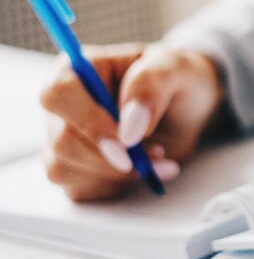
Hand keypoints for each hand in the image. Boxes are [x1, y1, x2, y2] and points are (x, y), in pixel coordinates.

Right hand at [40, 43, 224, 201]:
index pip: (59, 95)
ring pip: (65, 169)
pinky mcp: (74, 167)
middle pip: (61, 141)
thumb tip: (128, 128)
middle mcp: (64, 105)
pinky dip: (115, 186)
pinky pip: (78, 188)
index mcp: (79, 69)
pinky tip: (142, 170)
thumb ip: (150, 87)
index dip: (89, 122)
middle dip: (111, 158)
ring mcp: (64, 138)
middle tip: (157, 153)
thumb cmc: (177, 80)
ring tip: (157, 156)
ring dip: (117, 174)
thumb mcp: (175, 69)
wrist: (189, 108)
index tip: (127, 142)